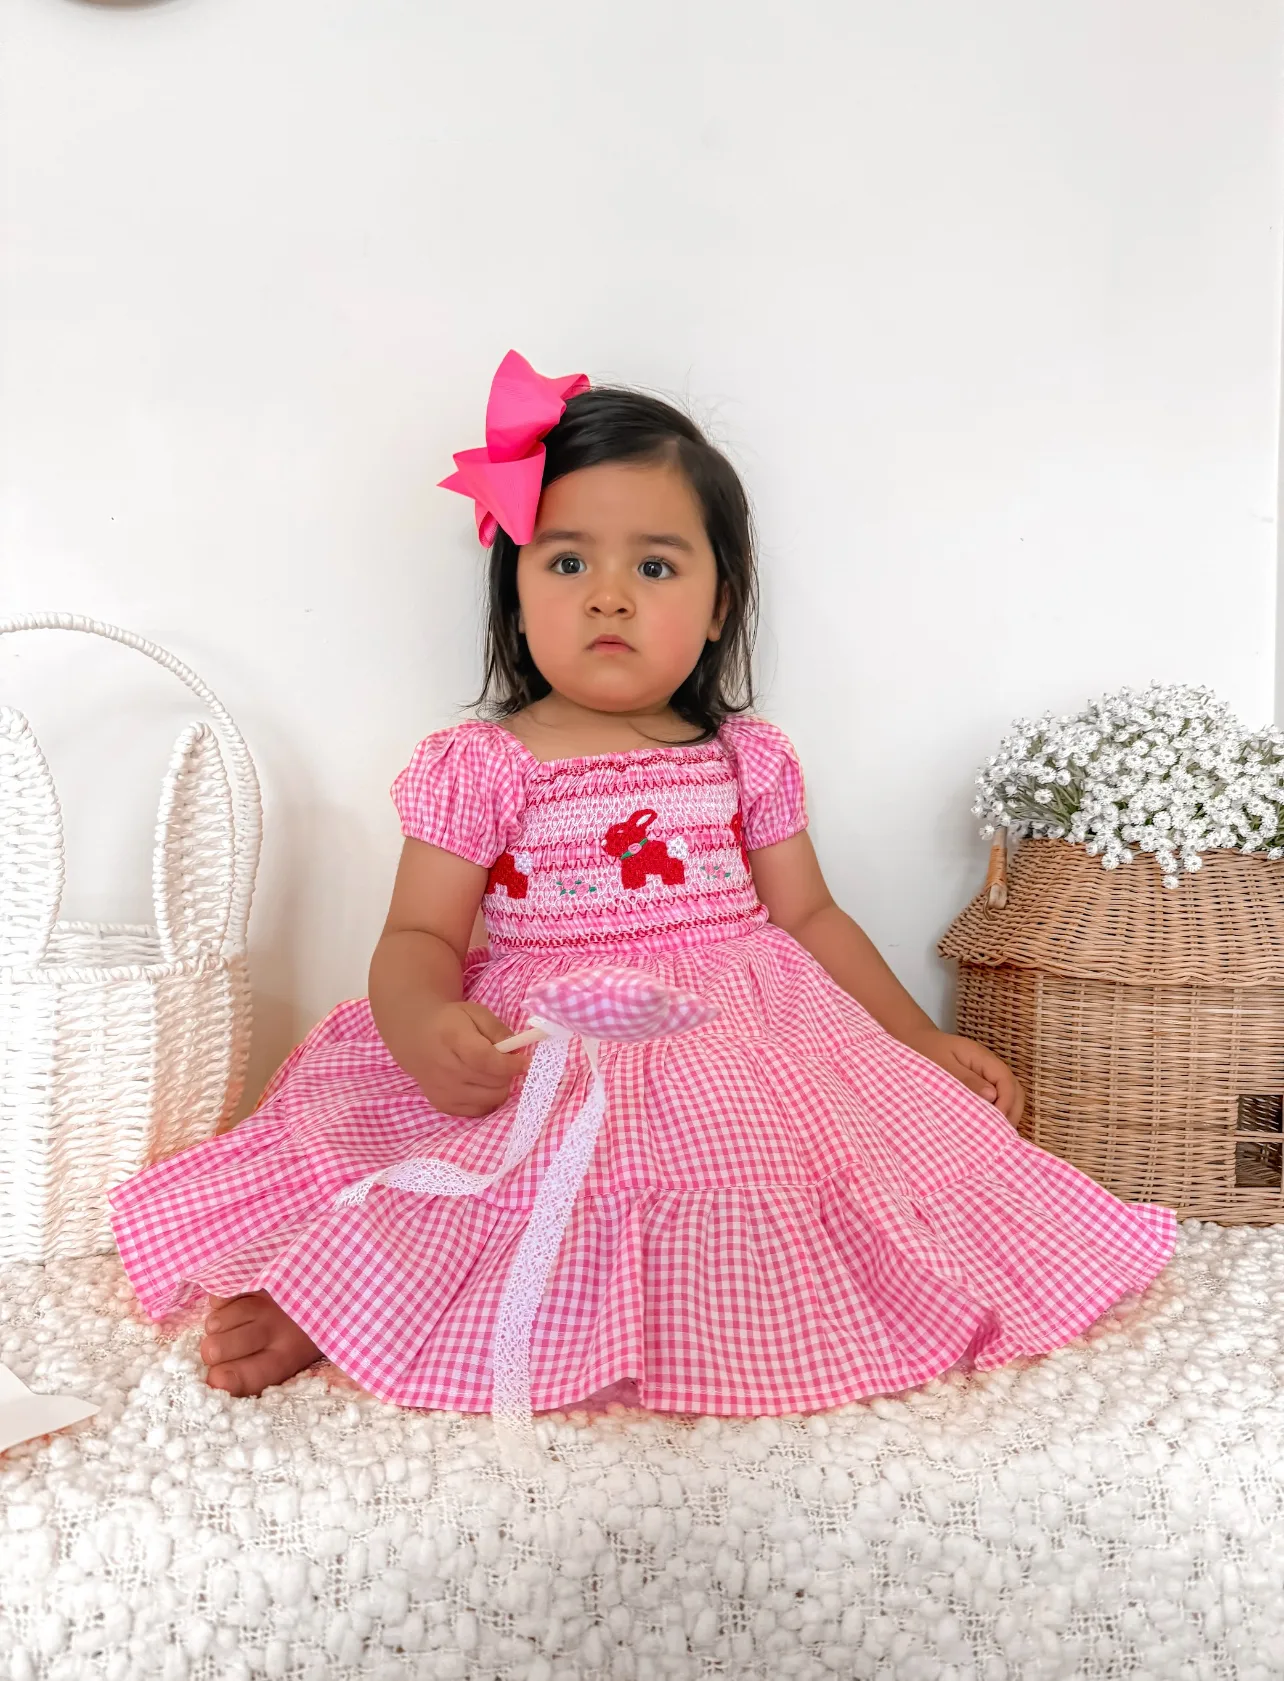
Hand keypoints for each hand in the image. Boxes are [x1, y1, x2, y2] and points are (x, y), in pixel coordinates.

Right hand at [416, 1001, 530, 1117]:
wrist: (416, 1036)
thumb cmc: (451, 1022)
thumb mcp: (475, 1013)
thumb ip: (498, 1030)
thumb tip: (517, 1050)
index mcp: (452, 1039)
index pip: (486, 1060)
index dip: (510, 1064)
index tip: (526, 1062)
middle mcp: (445, 1069)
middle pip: (492, 1082)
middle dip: (507, 1073)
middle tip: (505, 1062)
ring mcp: (442, 1090)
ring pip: (491, 1099)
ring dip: (499, 1086)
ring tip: (492, 1073)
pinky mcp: (443, 1105)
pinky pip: (480, 1110)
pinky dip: (488, 1099)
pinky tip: (481, 1085)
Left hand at [903, 1029, 1024, 1126]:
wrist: (913, 1039)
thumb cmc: (924, 1051)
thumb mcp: (941, 1065)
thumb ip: (965, 1079)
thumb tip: (992, 1096)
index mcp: (981, 1057)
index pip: (1006, 1080)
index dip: (1006, 1103)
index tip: (997, 1123)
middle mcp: (989, 1065)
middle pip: (1014, 1088)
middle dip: (1012, 1111)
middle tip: (1001, 1134)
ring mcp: (985, 1074)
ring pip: (1008, 1094)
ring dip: (1007, 1113)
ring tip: (996, 1134)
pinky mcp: (979, 1082)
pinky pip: (996, 1096)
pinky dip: (997, 1111)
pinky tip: (987, 1125)